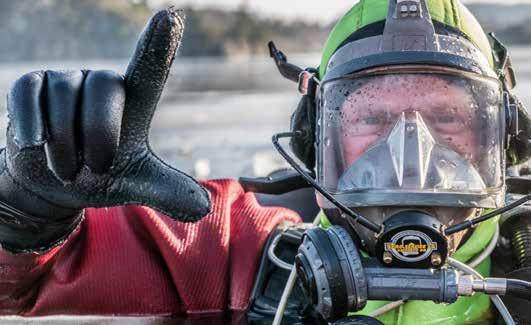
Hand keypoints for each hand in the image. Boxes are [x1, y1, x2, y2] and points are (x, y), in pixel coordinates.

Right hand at [0, 8, 210, 250]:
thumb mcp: (136, 187)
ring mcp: (68, 80)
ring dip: (63, 144)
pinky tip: (34, 145)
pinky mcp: (32, 84)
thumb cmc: (102, 178)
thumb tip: (202, 208)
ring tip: (66, 168)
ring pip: (63, 95)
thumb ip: (167, 192)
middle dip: (97, 136)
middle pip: (104, 89)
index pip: (150, 70)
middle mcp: (104, 83)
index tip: (170, 17)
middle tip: (93, 169)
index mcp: (136, 103)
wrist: (53, 184)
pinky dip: (31, 124)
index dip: (159, 45)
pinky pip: (27, 91)